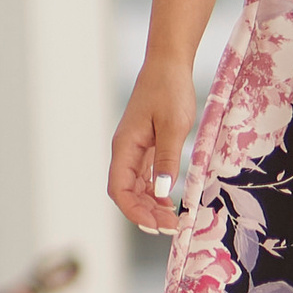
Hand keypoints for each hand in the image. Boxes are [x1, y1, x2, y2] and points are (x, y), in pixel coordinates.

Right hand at [109, 60, 195, 234]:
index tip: (156, 226)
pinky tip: (171, 203)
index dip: (134, 212)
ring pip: (136, 187)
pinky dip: (156, 193)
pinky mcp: (147, 147)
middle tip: (173, 228)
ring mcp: (135, 150)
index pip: (119, 189)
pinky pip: (147, 177)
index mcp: (124, 147)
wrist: (169, 65)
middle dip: (146, 214)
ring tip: (174, 220)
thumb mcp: (173, 125)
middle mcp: (125, 151)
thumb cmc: (169, 90)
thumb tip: (161, 192)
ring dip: (152, 206)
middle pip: (127, 193)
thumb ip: (167, 159)